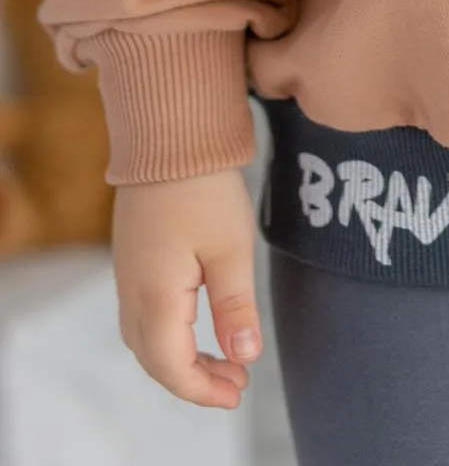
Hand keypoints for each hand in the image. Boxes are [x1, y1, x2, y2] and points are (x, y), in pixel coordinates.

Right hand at [111, 167, 263, 409]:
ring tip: (222, 360)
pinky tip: (196, 325)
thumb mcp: (231, 248)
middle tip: (235, 383)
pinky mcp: (131, 257)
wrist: (168, 133)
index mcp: (154, 297)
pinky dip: (167, 334)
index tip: (237, 393)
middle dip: (194, 379)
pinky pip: (141, 314)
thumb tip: (244, 357)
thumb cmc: (204, 187)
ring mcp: (126, 274)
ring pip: (144, 339)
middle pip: (154, 359)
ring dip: (179, 358)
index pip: (172, 366)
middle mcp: (131, 291)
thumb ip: (235, 307)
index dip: (203, 389)